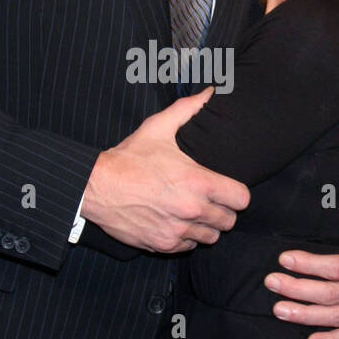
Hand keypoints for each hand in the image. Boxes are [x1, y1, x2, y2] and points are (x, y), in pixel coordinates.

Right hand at [81, 88, 249, 252]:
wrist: (96, 186)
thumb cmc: (128, 158)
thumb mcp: (158, 129)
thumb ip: (187, 110)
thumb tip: (209, 92)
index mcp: (197, 181)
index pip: (241, 199)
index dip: (237, 194)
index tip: (228, 189)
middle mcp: (191, 209)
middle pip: (229, 221)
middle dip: (223, 211)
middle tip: (210, 201)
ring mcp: (177, 230)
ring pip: (211, 237)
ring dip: (206, 226)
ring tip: (193, 212)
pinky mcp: (163, 245)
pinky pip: (188, 247)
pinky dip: (186, 238)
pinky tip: (176, 222)